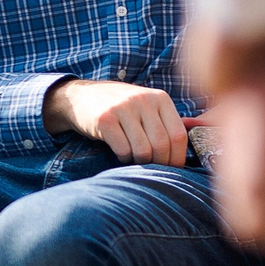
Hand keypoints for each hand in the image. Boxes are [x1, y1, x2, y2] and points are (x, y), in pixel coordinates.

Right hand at [45, 77, 190, 166]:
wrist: (79, 96)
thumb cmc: (118, 107)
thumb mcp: (145, 106)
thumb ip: (165, 122)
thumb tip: (185, 154)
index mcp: (159, 98)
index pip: (178, 135)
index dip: (178, 158)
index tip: (173, 169)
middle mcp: (143, 100)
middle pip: (162, 144)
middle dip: (158, 163)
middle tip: (152, 169)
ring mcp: (122, 108)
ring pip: (143, 150)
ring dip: (139, 161)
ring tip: (133, 158)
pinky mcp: (104, 119)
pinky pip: (123, 149)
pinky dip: (123, 157)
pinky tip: (120, 152)